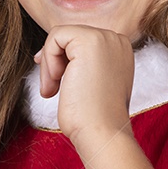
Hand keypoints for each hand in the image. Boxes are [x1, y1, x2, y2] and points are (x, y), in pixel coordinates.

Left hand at [33, 25, 134, 148]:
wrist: (102, 132)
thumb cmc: (93, 118)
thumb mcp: (91, 83)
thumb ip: (81, 64)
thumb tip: (51, 52)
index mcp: (120, 50)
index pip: (79, 42)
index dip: (61, 57)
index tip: (53, 78)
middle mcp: (116, 40)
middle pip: (69, 36)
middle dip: (53, 61)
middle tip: (50, 89)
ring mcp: (105, 38)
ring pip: (60, 35)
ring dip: (49, 64)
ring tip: (52, 89)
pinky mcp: (90, 40)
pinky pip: (55, 36)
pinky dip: (48, 60)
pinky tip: (55, 83)